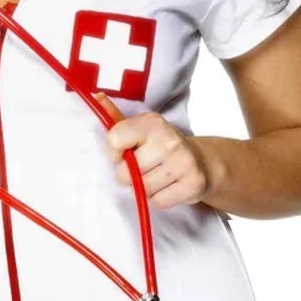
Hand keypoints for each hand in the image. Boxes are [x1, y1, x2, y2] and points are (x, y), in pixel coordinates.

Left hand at [94, 92, 212, 208]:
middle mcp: (169, 140)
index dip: (113, 152)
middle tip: (143, 168)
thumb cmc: (163, 146)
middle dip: (129, 175)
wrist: (203, 163)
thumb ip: (116, 118)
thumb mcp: (141, 129)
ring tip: (156, 177)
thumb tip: (96, 98)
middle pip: (125, 173)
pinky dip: (158, 199)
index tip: (123, 152)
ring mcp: (183, 162)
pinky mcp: (193, 184)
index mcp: (152, 123)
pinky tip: (167, 187)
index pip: (114, 140)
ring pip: (142, 190)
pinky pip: (158, 202)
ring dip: (144, 188)